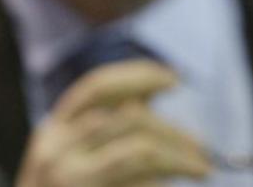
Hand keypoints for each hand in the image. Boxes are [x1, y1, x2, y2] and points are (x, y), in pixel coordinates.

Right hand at [15, 60, 211, 186]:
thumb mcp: (70, 161)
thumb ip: (102, 130)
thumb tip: (151, 95)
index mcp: (51, 133)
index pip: (97, 87)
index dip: (137, 76)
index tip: (174, 79)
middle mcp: (55, 153)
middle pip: (130, 118)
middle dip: (174, 130)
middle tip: (201, 147)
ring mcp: (73, 181)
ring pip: (142, 149)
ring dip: (181, 156)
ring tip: (201, 168)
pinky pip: (144, 186)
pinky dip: (165, 182)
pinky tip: (175, 184)